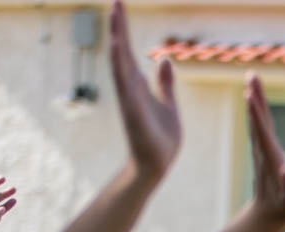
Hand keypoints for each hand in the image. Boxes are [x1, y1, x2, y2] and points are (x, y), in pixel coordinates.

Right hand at [105, 0, 180, 177]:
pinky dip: (121, 65)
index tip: (120, 4)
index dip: (125, 27)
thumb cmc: (161, 137)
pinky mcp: (132, 109)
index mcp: (138, 83)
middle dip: (119, 26)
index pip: (129, 49)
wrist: (157, 164)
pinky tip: (119, 47)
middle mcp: (129, 86)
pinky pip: (124, 84)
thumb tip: (163, 58)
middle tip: (116, 1)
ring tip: (116, 15)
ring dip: (118, 39)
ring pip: (120, 63)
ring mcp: (129, 97)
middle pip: (122, 50)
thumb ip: (164, 82)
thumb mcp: (168, 102)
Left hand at [241, 75, 284, 231]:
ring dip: (255, 100)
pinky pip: (261, 126)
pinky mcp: (265, 152)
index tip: (250, 94)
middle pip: (259, 121)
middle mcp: (264, 152)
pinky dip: (258, 111)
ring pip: (258, 121)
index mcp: (270, 160)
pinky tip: (256, 101)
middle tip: (251, 75)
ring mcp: (263, 151)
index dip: (257, 114)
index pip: (263, 133)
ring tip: (252, 81)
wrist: (265, 217)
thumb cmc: (283, 211)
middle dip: (255, 98)